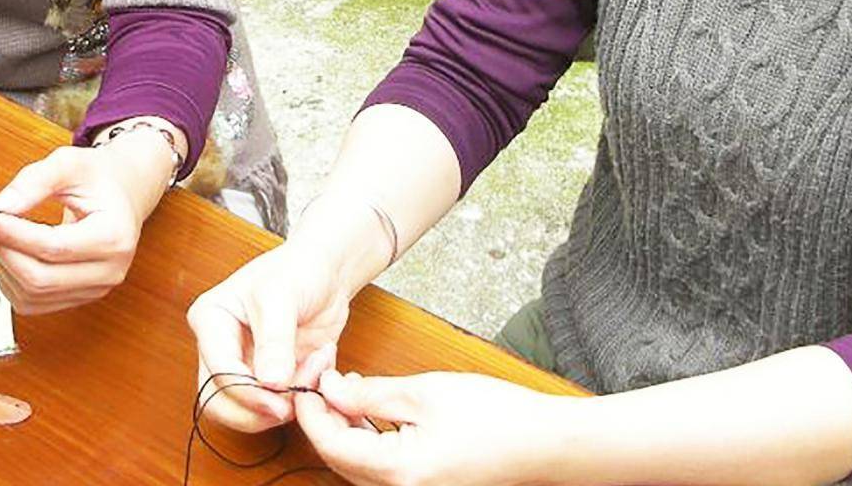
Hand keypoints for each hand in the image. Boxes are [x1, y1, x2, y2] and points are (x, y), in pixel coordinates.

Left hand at [0, 129, 171, 314]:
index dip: (13, 233)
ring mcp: (95, 289)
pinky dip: (12, 282)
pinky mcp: (79, 298)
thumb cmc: (100, 178)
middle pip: (40, 279)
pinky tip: (14, 253)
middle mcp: (109, 270)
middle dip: (6, 251)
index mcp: (114, 236)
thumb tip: (0, 207)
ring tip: (4, 235)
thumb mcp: (70, 163)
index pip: (52, 247)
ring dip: (6, 267)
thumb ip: (34, 181)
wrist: (123, 194)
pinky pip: (33, 303)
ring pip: (32, 296)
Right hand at [187, 240, 353, 433]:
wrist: (327, 272)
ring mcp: (245, 365)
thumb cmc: (298, 269)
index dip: (246, 392)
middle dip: (258, 410)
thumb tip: (270, 382)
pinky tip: (320, 363)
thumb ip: (275, 340)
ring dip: (285, 403)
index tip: (279, 400)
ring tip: (314, 368)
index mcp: (211, 320)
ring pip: (248, 412)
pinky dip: (303, 395)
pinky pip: (280, 405)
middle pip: (220, 402)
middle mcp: (221, 347)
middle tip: (291, 402)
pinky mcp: (271, 379)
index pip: (216, 371)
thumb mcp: (282, 295)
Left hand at [295, 370, 564, 485]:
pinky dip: (368, 442)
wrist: (544, 443)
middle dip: (325, 420)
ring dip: (346, 430)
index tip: (307, 380)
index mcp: (399, 473)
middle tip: (323, 380)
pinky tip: (372, 412)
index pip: (332, 445)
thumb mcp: (425, 393)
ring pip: (359, 467)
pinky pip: (381, 470)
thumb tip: (330, 389)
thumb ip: (370, 394)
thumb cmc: (496, 416)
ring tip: (347, 390)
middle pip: (341, 460)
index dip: (312, 411)